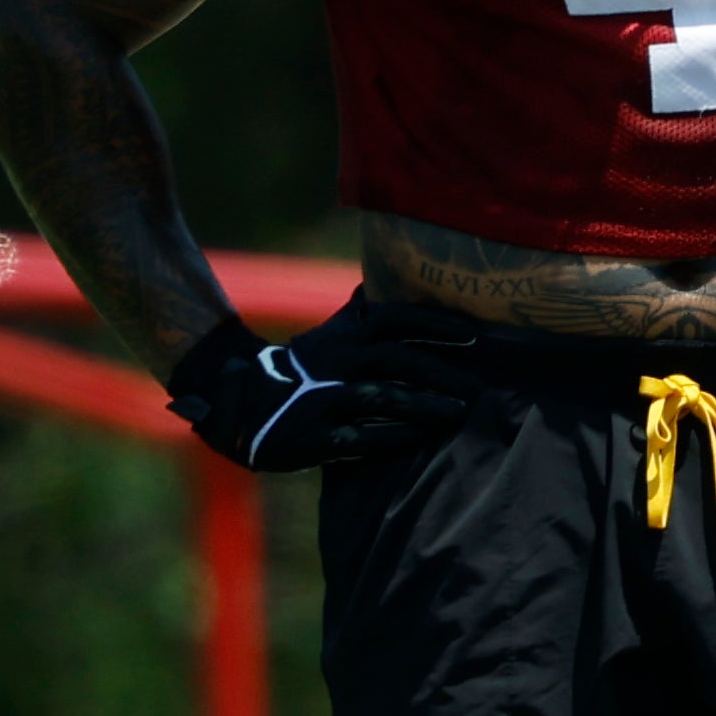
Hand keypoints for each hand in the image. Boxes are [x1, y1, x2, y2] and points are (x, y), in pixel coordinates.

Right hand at [165, 292, 478, 471]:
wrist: (236, 400)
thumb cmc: (303, 366)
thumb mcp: (332, 333)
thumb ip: (366, 313)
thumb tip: (394, 278)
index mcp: (344, 334)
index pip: (397, 318)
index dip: (437, 324)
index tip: (473, 334)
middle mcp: (336, 361)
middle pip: (398, 359)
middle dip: (442, 372)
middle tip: (479, 387)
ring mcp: (322, 398)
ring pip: (383, 396)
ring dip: (425, 404)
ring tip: (458, 412)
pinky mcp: (311, 436)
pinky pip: (359, 436)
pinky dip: (393, 435)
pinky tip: (420, 437)